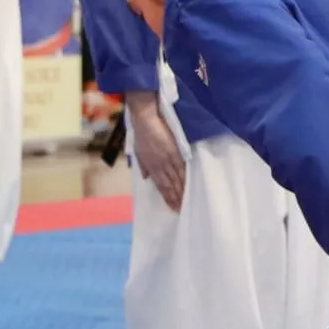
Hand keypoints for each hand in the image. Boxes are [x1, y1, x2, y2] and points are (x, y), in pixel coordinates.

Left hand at [129, 91, 185, 210]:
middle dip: (176, 198)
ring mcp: (167, 160)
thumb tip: (146, 178)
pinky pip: (181, 169)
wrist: (145, 118)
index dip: (167, 198)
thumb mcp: (138, 151)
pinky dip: (185, 178)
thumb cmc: (141, 133)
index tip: (173, 208)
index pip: (160, 186)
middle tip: (183, 210)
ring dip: (182, 191)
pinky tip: (190, 186)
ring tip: (187, 203)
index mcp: (150, 166)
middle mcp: (159, 166)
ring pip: (176, 180)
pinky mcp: (174, 152)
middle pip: (169, 186)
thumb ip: (143, 166)